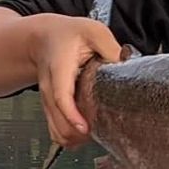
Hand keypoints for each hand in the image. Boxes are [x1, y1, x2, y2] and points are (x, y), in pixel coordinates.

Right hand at [29, 13, 121, 146]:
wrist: (43, 37)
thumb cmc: (69, 34)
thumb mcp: (93, 31)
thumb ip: (110, 46)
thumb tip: (125, 63)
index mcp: (60, 69)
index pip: (62, 97)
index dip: (72, 115)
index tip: (84, 129)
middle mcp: (50, 87)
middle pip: (56, 118)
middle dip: (73, 133)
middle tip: (96, 136)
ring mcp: (48, 97)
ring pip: (53, 126)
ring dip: (70, 137)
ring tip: (92, 138)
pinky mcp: (51, 103)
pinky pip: (54, 125)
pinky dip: (65, 134)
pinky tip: (81, 138)